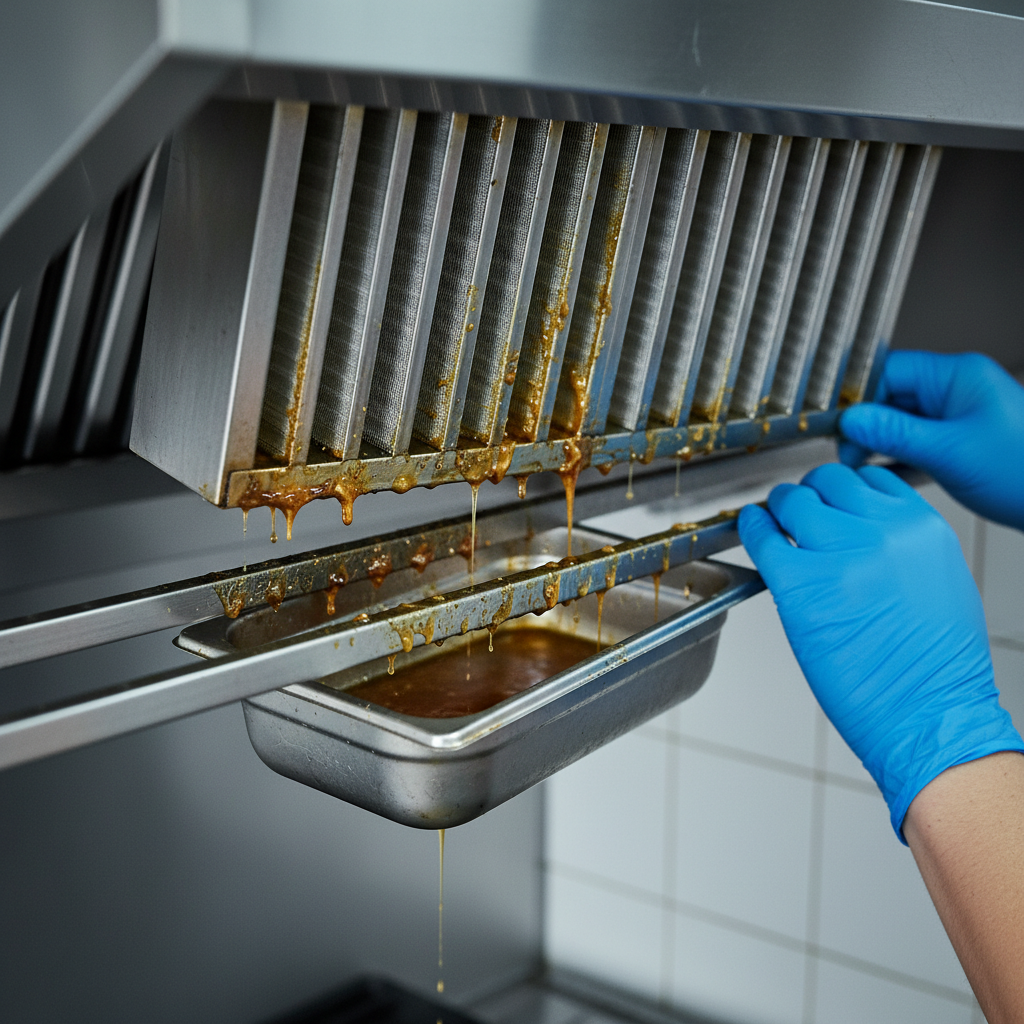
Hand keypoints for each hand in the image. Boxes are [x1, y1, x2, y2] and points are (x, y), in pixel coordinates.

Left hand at [739, 463, 1023, 839]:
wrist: (931, 718)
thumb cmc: (937, 668)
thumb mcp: (938, 583)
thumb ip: (903, 546)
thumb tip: (866, 531)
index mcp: (921, 527)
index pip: (869, 479)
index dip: (842, 490)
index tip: (829, 502)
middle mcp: (882, 531)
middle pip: (828, 482)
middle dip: (810, 495)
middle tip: (797, 512)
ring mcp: (839, 554)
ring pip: (793, 502)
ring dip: (780, 509)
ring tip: (774, 522)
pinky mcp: (800, 584)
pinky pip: (762, 537)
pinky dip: (752, 528)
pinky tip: (752, 529)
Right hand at [839, 351, 1023, 530]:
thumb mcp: (948, 451)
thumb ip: (894, 433)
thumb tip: (851, 419)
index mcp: (956, 377)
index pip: (888, 371)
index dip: (857, 397)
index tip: (837, 424)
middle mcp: (957, 391)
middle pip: (891, 398)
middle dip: (865, 426)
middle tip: (848, 453)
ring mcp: (959, 418)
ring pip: (901, 424)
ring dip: (880, 445)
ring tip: (862, 468)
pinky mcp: (960, 445)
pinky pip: (917, 446)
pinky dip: (898, 461)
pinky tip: (885, 478)